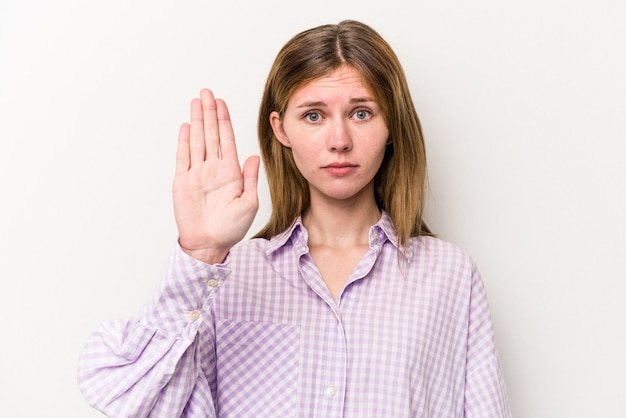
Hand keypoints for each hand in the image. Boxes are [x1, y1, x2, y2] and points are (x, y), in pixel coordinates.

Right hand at [173, 89, 259, 263]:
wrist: (209, 244)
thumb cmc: (231, 228)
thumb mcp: (248, 202)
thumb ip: (250, 178)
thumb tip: (253, 157)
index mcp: (230, 172)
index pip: (227, 140)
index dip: (224, 120)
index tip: (221, 103)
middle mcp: (213, 169)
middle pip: (211, 134)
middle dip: (209, 113)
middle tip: (207, 93)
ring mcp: (197, 173)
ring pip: (197, 140)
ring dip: (197, 121)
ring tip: (196, 102)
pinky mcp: (183, 181)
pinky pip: (183, 157)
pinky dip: (184, 141)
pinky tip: (186, 126)